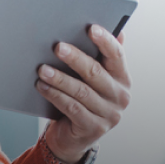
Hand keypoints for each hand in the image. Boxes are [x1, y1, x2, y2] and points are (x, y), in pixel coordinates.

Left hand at [36, 25, 129, 163]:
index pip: (117, 55)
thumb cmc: (82, 98)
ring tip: (42, 68)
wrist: (74, 136)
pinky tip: (41, 86)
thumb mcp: (92, 78)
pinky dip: (55, 95)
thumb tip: (109, 29)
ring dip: (59, 78)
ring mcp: (109, 115)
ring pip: (81, 91)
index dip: (105, 41)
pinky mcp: (93, 128)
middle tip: (57, 46)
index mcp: (122, 78)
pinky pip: (72, 108)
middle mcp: (120, 96)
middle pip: (96, 73)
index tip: (91, 28)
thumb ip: (99, 56)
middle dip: (75, 58)